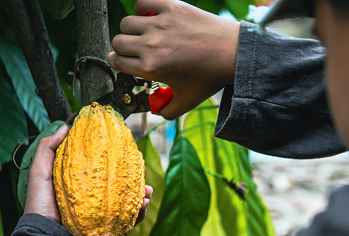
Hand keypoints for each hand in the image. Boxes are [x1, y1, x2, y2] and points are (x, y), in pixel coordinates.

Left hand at [24, 125, 151, 225]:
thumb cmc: (40, 206)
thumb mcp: (40, 173)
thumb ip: (47, 148)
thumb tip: (65, 126)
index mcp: (82, 186)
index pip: (104, 170)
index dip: (116, 160)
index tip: (125, 150)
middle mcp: (95, 200)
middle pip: (121, 185)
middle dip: (135, 177)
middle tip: (142, 168)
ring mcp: (103, 216)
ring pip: (129, 202)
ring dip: (142, 194)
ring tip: (148, 190)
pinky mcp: (109, 231)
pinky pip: (129, 222)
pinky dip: (139, 213)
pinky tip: (143, 204)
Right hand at [107, 0, 239, 119]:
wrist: (232, 53)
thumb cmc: (209, 78)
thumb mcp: (188, 100)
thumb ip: (168, 111)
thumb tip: (156, 112)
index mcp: (151, 68)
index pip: (117, 62)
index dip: (117, 63)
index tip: (122, 61)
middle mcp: (151, 45)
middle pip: (118, 42)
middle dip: (122, 48)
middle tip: (134, 50)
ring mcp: (160, 23)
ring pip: (126, 22)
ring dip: (130, 30)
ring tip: (142, 35)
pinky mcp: (170, 6)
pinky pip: (142, 3)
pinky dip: (141, 9)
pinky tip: (150, 18)